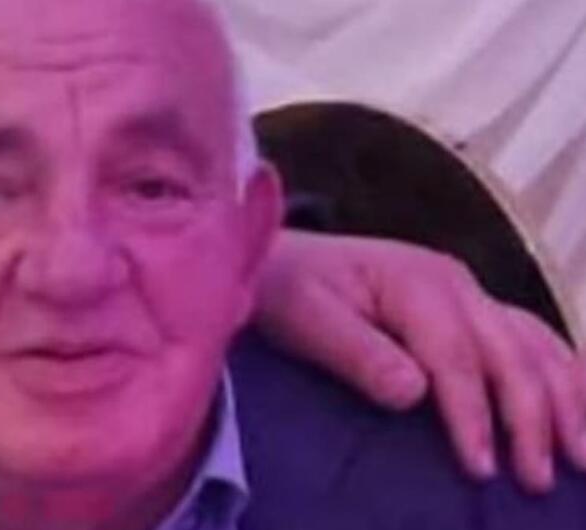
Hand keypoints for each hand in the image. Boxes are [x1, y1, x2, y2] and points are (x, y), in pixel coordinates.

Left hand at [255, 230, 585, 492]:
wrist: (284, 260)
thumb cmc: (288, 290)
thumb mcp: (305, 319)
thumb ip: (357, 353)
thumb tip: (413, 393)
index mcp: (416, 282)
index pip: (455, 358)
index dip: (471, 415)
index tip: (480, 469)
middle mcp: (453, 282)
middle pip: (507, 353)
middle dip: (529, 418)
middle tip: (536, 480)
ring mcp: (466, 290)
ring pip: (531, 344)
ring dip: (562, 398)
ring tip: (580, 456)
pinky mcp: (468, 304)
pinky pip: (527, 334)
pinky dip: (560, 368)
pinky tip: (578, 400)